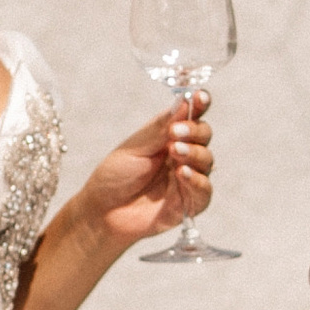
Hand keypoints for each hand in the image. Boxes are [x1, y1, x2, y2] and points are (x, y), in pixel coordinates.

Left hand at [76, 96, 213, 250]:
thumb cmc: (115, 176)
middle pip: (204, 136)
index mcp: (170, 136)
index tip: (200, 97)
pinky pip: (204, 190)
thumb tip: (184, 102)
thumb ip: (161, 128)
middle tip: (176, 133)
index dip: (200, 105)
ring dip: (194, 153)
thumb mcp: (135, 146)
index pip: (192, 116)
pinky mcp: (189, 203)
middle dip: (194, 131)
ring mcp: (188, 178)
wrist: (102, 212)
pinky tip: (182, 174)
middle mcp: (183, 155)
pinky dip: (197, 180)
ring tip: (176, 151)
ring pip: (207, 160)